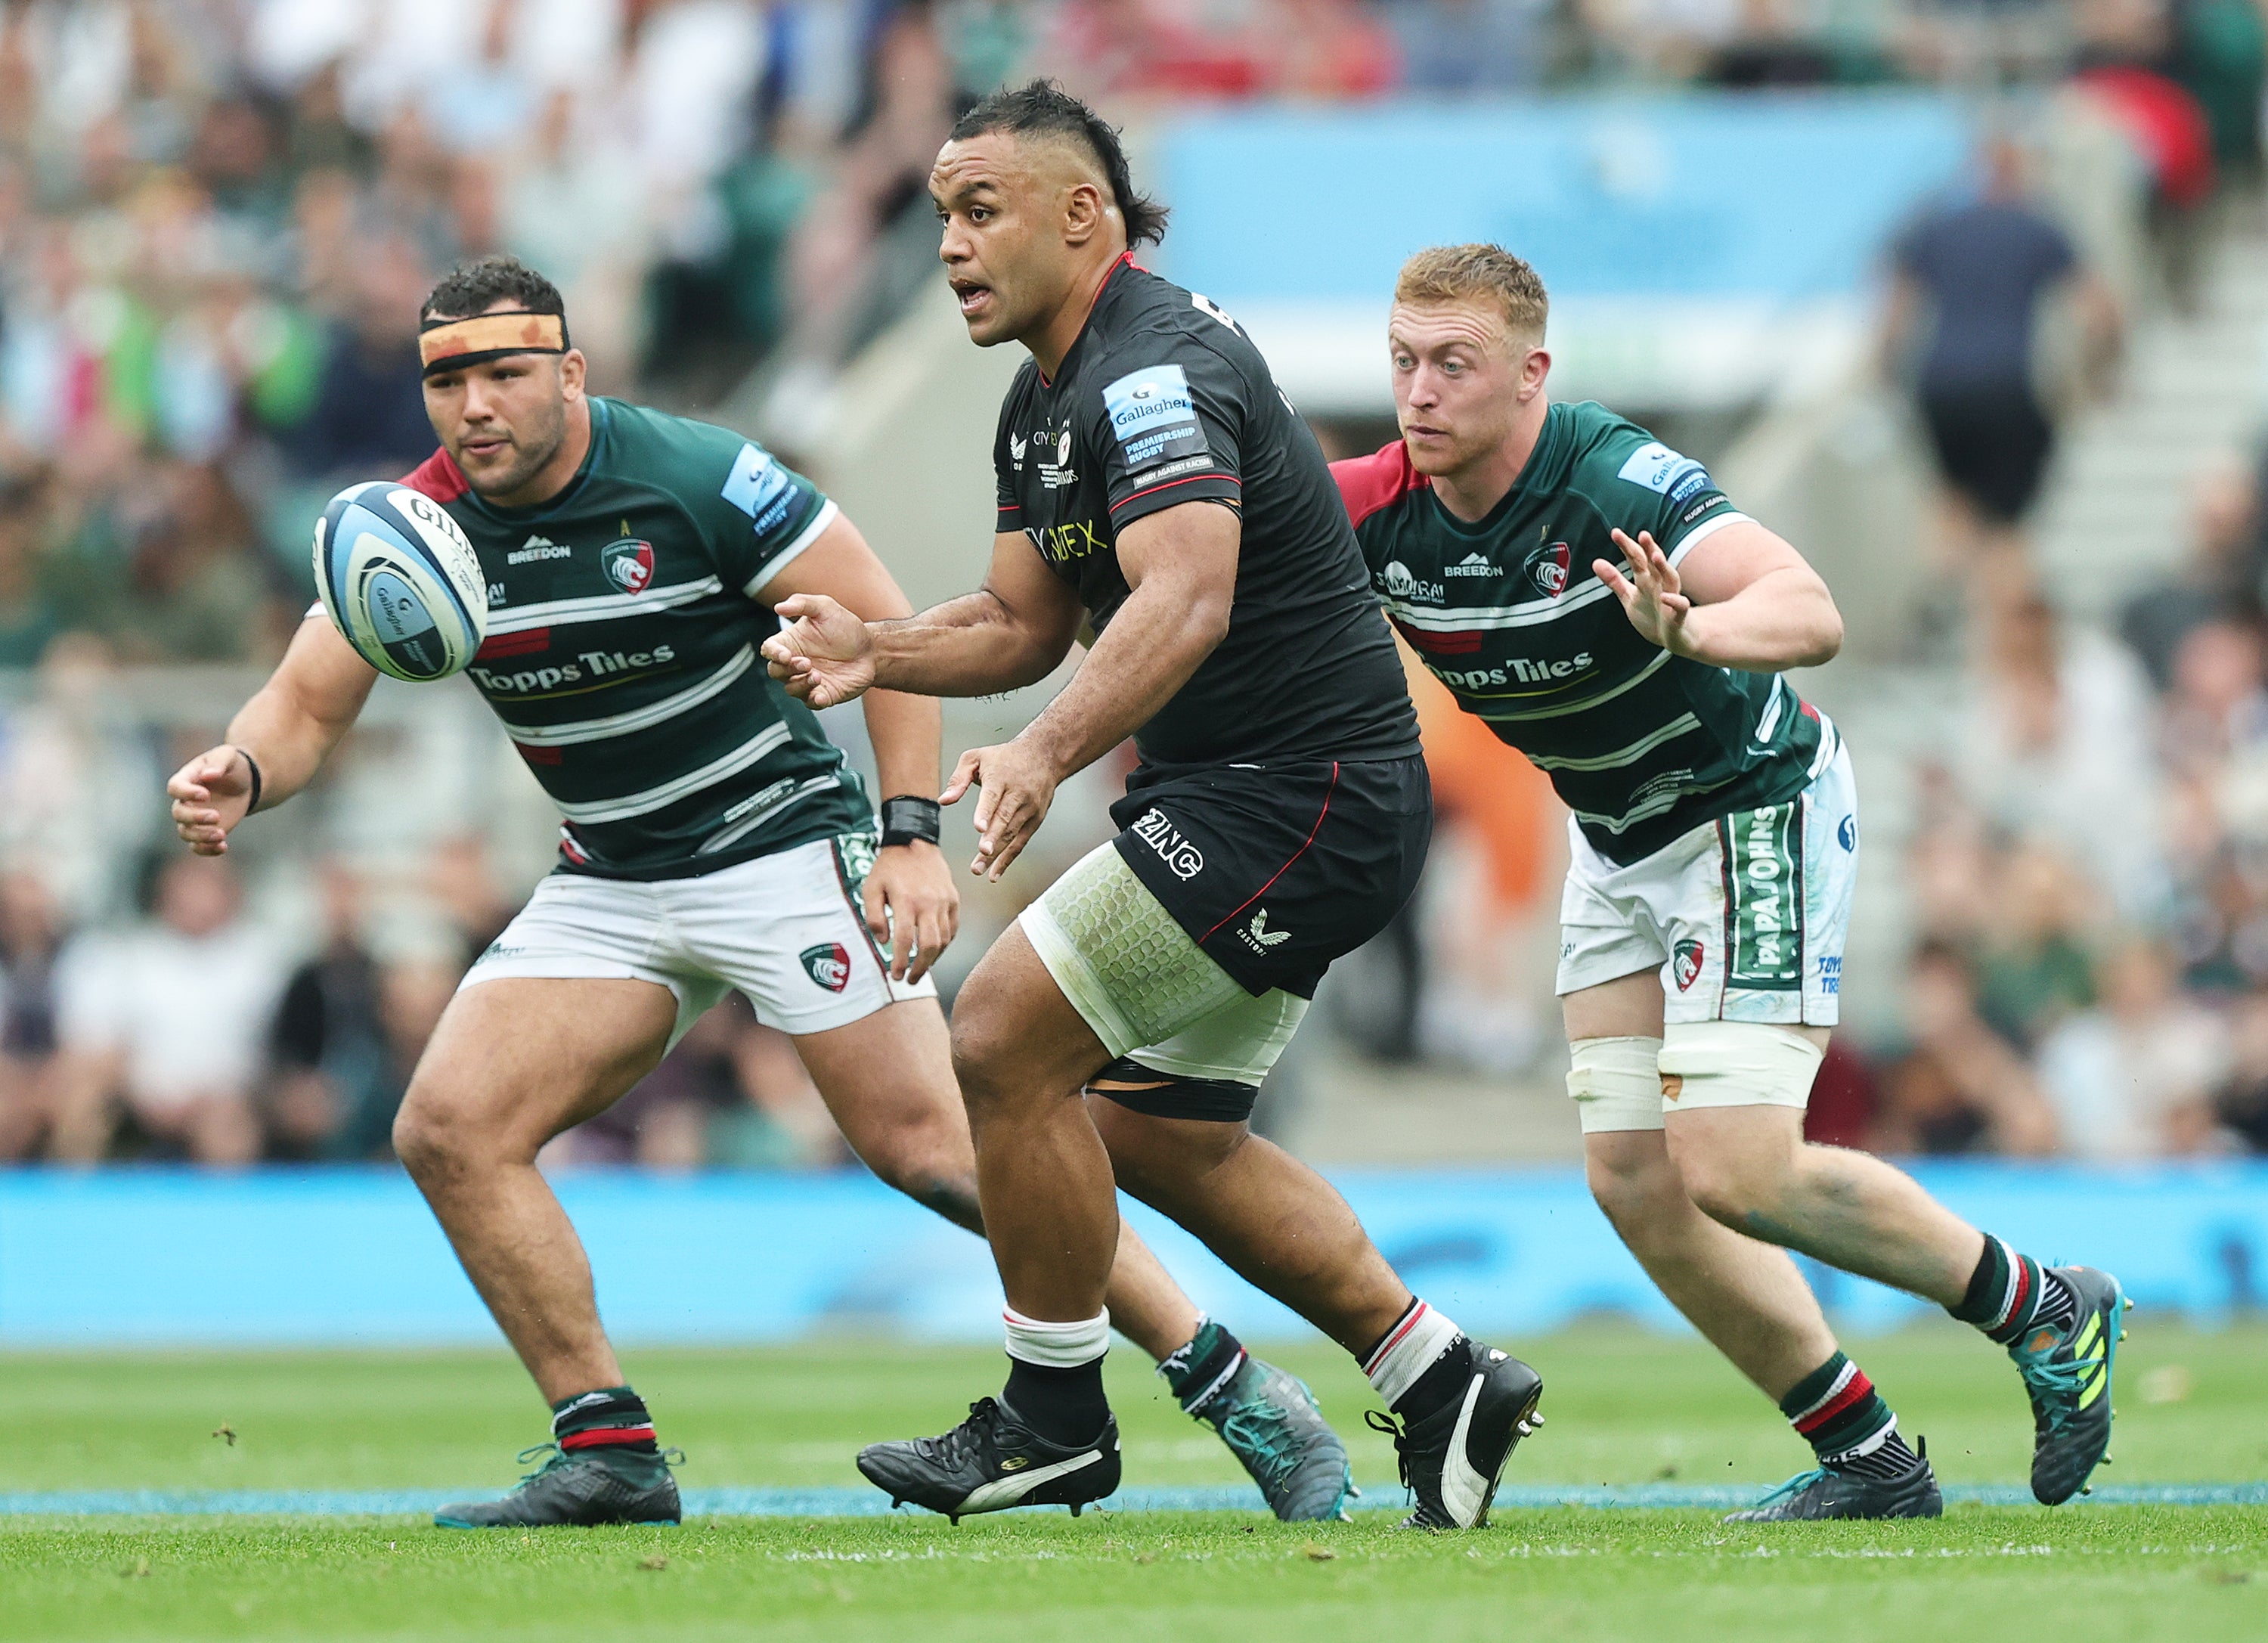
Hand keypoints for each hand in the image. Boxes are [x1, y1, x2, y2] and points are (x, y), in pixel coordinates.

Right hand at [168, 745, 254, 855]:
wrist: (245, 782)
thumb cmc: (233, 765)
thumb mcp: (228, 756)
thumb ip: (219, 762)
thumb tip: (208, 775)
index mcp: (186, 779)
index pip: (175, 787)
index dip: (186, 793)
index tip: (205, 794)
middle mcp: (185, 801)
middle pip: (178, 813)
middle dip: (195, 817)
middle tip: (216, 816)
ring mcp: (193, 818)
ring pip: (185, 833)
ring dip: (201, 836)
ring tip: (221, 835)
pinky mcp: (205, 831)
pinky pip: (197, 846)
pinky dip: (207, 850)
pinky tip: (223, 847)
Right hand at [761, 593, 877, 707]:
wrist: (871, 649)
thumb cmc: (846, 627)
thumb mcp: (825, 608)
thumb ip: (802, 603)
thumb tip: (779, 607)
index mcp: (791, 642)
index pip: (769, 650)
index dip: (773, 654)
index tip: (784, 654)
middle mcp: (795, 663)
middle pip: (776, 672)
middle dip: (787, 669)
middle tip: (807, 663)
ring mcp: (807, 680)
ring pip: (791, 689)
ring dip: (801, 684)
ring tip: (818, 675)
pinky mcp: (823, 694)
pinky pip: (811, 703)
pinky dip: (813, 700)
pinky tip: (820, 694)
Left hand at [863, 841, 958, 982]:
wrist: (914, 842)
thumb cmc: (889, 866)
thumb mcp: (870, 887)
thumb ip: (873, 916)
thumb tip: (883, 941)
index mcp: (906, 900)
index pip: (905, 940)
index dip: (900, 962)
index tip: (895, 976)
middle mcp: (928, 903)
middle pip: (930, 946)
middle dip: (920, 968)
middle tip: (910, 980)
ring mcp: (944, 901)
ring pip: (944, 940)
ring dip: (932, 959)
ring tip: (921, 968)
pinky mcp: (953, 900)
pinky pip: (952, 928)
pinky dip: (945, 944)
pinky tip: (934, 950)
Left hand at [941, 737, 1059, 881]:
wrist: (1044, 756)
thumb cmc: (1004, 758)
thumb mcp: (976, 757)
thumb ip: (958, 779)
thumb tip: (944, 801)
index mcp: (1000, 778)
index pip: (992, 797)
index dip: (986, 812)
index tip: (979, 827)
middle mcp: (1017, 794)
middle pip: (1004, 818)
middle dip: (993, 837)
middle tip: (982, 853)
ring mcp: (1029, 808)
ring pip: (1011, 834)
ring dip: (996, 854)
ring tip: (978, 870)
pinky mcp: (1035, 820)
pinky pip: (1020, 842)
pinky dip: (1008, 859)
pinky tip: (994, 873)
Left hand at [1595, 530, 1695, 656]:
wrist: (1676, 637)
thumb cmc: (1653, 613)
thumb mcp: (1629, 596)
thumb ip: (1614, 580)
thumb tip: (1596, 562)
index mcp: (1647, 579)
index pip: (1637, 559)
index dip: (1627, 546)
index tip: (1616, 533)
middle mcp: (1660, 585)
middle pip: (1654, 564)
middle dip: (1649, 549)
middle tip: (1642, 535)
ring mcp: (1671, 599)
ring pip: (1670, 579)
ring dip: (1664, 567)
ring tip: (1655, 556)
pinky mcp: (1678, 616)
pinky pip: (1680, 606)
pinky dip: (1674, 601)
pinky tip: (1665, 597)